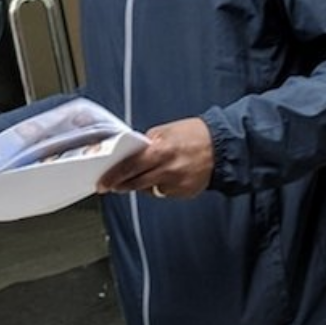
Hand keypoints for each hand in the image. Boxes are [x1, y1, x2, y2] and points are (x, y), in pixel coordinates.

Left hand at [96, 117, 213, 198]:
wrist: (222, 146)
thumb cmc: (194, 135)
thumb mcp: (165, 131)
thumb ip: (146, 144)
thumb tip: (129, 154)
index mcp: (160, 150)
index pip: (130, 166)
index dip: (114, 175)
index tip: (103, 182)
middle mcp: (168, 168)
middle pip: (136, 182)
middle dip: (121, 184)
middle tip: (111, 185)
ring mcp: (177, 183)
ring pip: (148, 190)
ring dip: (140, 185)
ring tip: (141, 176)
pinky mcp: (185, 192)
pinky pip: (164, 192)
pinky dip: (160, 187)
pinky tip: (165, 177)